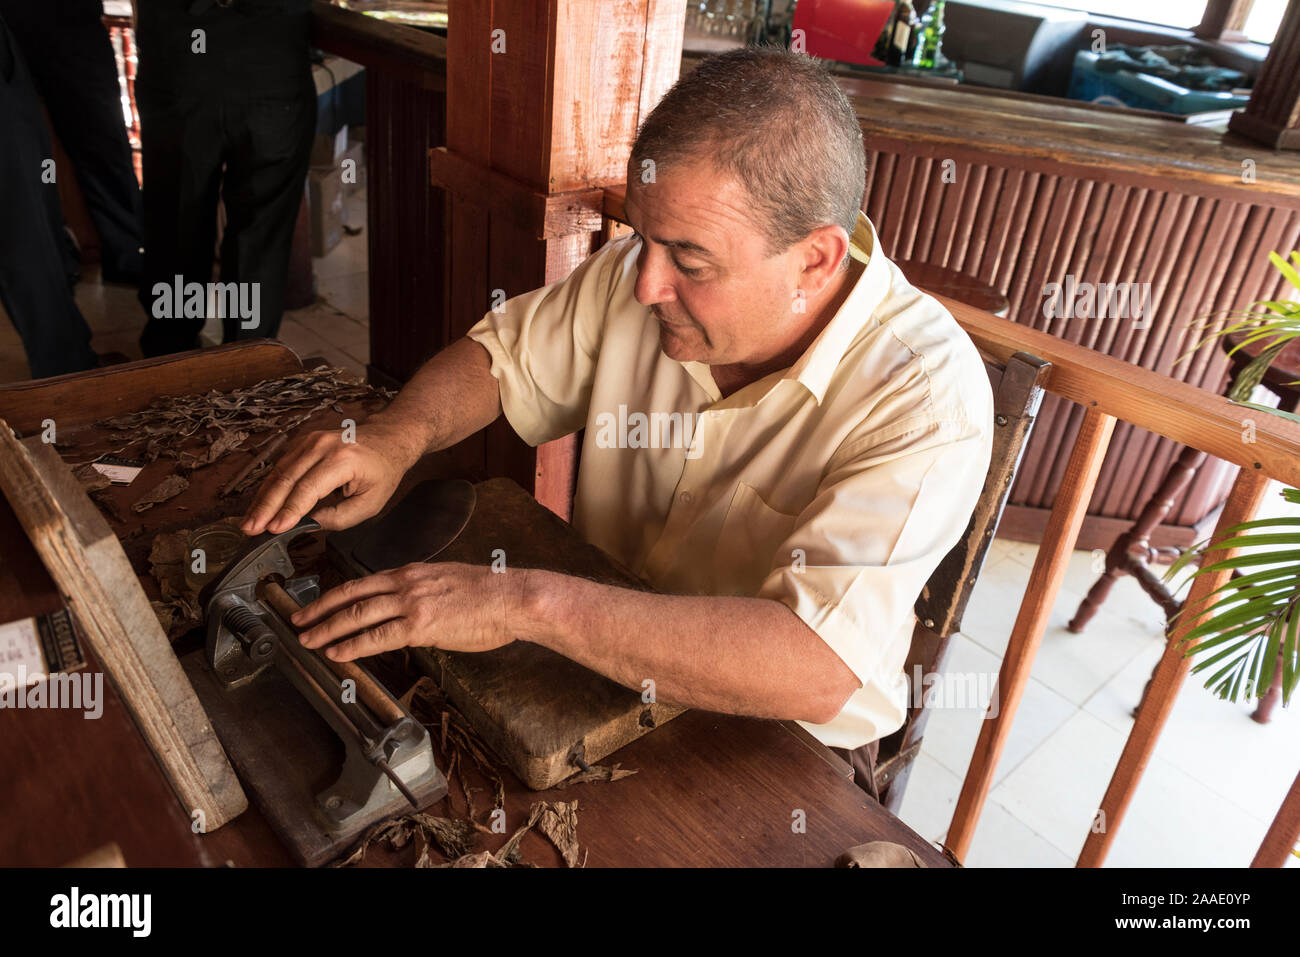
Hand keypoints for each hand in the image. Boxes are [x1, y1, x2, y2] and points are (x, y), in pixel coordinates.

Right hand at [240, 421, 415, 534]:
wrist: (387, 438)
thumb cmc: (383, 471)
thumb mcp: (371, 503)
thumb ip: (340, 517)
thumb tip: (308, 524)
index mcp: (343, 460)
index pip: (308, 488)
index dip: (289, 510)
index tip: (273, 529)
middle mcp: (323, 445)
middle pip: (287, 479)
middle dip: (266, 507)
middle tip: (251, 528)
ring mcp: (310, 440)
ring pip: (279, 472)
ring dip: (262, 499)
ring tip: (250, 522)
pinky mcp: (303, 442)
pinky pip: (282, 466)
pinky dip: (269, 487)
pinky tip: (260, 505)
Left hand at [291, 562, 529, 660]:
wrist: (513, 597)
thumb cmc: (491, 595)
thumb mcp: (449, 583)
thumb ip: (424, 594)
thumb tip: (409, 612)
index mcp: (412, 572)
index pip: (363, 582)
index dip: (334, 595)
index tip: (317, 605)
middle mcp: (406, 582)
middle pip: (350, 594)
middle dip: (319, 610)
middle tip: (297, 622)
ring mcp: (412, 602)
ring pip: (357, 613)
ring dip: (327, 628)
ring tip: (307, 640)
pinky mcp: (421, 624)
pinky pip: (377, 636)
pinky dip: (352, 645)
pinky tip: (337, 653)